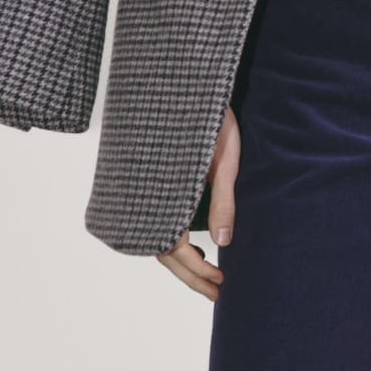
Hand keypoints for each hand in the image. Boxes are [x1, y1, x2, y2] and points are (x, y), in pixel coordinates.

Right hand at [156, 104, 240, 299]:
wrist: (190, 78)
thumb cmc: (212, 115)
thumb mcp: (224, 159)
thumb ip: (223, 201)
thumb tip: (223, 246)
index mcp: (167, 192)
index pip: (173, 249)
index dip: (196, 274)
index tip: (219, 288)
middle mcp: (150, 192)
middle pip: (161, 249)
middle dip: (189, 274)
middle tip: (216, 291)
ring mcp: (146, 184)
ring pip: (156, 234)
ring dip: (179, 257)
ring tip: (207, 271)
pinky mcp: (150, 174)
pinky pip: (156, 215)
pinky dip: (171, 235)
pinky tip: (192, 240)